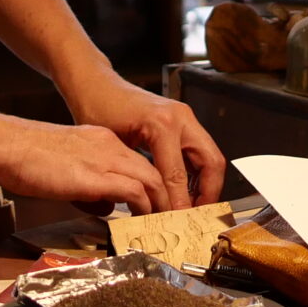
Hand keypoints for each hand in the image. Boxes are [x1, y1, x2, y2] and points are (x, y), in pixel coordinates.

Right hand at [0, 116, 170, 212]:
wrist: (7, 145)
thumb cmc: (25, 157)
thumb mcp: (66, 169)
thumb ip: (91, 186)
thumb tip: (108, 206)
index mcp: (102, 141)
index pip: (140, 164)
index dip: (152, 187)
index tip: (155, 206)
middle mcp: (109, 146)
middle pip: (154, 171)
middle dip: (164, 198)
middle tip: (167, 219)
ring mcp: (104, 159)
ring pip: (152, 180)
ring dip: (160, 205)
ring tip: (161, 224)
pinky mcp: (96, 176)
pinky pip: (135, 192)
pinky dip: (144, 208)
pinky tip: (142, 221)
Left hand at [58, 69, 227, 209]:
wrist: (95, 84)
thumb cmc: (97, 108)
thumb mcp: (114, 147)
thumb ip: (137, 176)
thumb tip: (151, 206)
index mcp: (162, 124)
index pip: (178, 175)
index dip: (179, 203)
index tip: (178, 222)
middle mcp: (180, 118)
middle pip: (211, 162)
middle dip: (209, 192)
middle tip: (197, 216)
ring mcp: (184, 117)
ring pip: (209, 156)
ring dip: (205, 183)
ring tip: (191, 207)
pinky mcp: (182, 121)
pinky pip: (198, 150)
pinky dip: (196, 172)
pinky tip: (183, 189)